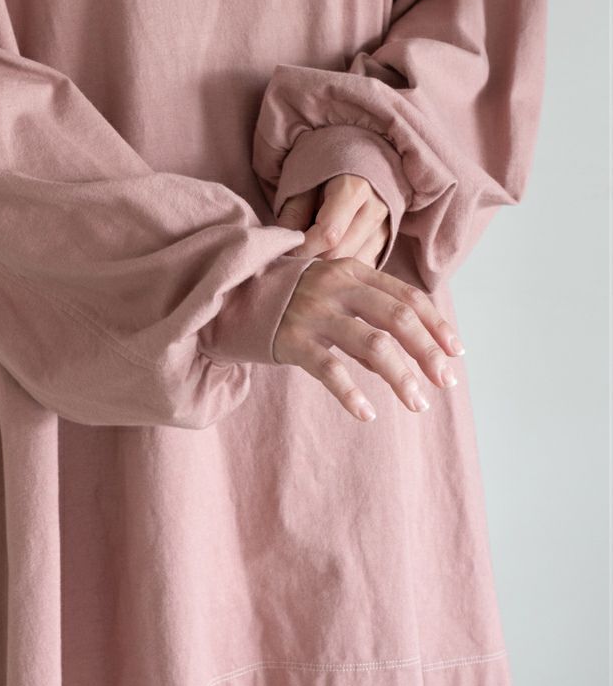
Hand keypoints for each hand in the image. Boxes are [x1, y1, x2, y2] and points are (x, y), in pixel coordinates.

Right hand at [272, 257, 465, 421]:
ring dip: (401, 377)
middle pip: (397, 318)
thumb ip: (366, 315)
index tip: (456, 353)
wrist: (229, 294)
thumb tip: (402, 358)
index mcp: (352, 271)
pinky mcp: (291, 340)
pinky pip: (330, 371)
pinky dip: (352, 395)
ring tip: (417, 403)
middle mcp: (336, 287)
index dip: (436, 325)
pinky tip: (367, 414)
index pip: (407, 297)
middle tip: (445, 382)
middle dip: (428, 353)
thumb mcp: (331, 292)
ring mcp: (314, 313)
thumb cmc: (290, 298)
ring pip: (372, 345)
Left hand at [276, 174, 388, 267]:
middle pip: (341, 254)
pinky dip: (344, 268)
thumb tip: (285, 249)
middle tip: (293, 257)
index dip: (303, 248)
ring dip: (329, 267)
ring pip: (354, 265)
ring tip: (311, 254)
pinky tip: (328, 256)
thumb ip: (293, 215)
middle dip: (313, 260)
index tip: (285, 250)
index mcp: (354, 187)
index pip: (329, 234)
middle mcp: (375, 209)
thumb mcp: (302, 181)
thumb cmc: (322, 167)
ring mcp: (386, 226)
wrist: (355, 154)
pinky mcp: (387, 240)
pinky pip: (364, 266)